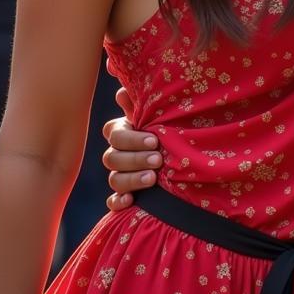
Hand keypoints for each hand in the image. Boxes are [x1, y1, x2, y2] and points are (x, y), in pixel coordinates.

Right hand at [101, 87, 159, 209]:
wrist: (181, 152)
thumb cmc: (167, 126)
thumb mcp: (157, 114)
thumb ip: (140, 103)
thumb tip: (122, 91)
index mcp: (122, 131)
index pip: (114, 134)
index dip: (132, 139)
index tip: (154, 141)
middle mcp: (117, 153)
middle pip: (112, 158)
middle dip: (136, 159)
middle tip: (158, 160)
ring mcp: (120, 174)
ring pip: (114, 179)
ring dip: (132, 179)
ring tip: (153, 178)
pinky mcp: (124, 194)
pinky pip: (113, 201)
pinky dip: (118, 201)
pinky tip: (130, 201)